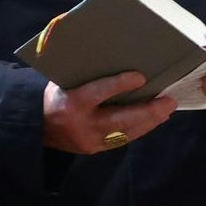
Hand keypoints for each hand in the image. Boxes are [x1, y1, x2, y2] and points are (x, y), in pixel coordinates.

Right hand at [41, 71, 173, 155]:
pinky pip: (121, 140)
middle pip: (119, 119)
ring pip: (125, 133)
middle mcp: (82, 124)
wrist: (37, 126)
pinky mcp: (94, 149)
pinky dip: (139, 129)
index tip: (141, 77)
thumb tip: (114, 57)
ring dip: (148, 122)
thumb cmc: (55, 96)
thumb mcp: (63, 81)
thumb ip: (87, 74)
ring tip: (166, 110)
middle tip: (168, 102)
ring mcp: (89, 140)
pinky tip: (152, 121)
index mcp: (71, 102)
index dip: (119, 85)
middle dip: (147, 112)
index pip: (97, 93)